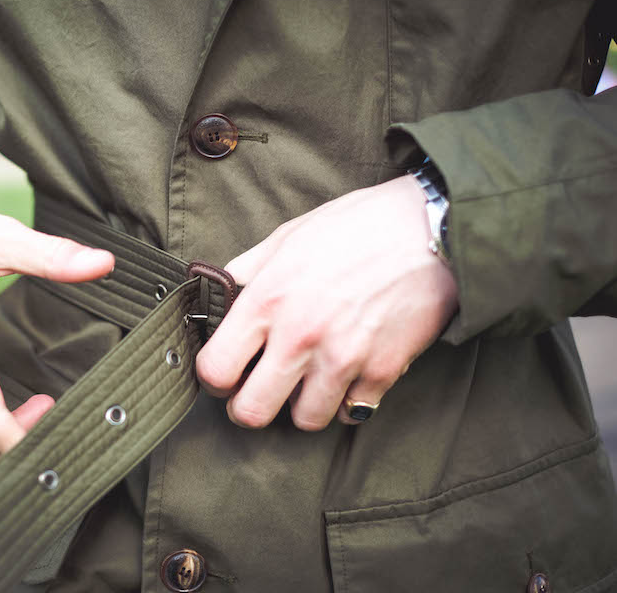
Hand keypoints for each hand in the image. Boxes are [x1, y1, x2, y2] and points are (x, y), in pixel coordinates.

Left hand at [195, 176, 457, 429]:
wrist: (432, 228)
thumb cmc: (357, 226)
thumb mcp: (287, 236)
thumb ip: (247, 271)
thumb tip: (219, 295)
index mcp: (267, 300)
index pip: (214, 369)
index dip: (214, 378)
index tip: (225, 373)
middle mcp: (300, 336)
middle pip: (250, 413)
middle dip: (248, 407)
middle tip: (258, 392)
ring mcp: (343, 359)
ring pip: (304, 421)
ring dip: (303, 405)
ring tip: (309, 381)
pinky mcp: (383, 372)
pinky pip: (352, 412)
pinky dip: (348, 401)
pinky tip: (349, 375)